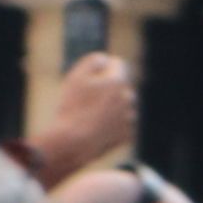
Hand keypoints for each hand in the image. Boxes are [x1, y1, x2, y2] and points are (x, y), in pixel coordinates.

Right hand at [34, 52, 139, 181]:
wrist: (74, 143)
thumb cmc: (73, 108)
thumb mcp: (76, 78)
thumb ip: (92, 62)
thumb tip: (106, 60)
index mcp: (118, 81)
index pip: (119, 64)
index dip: (105, 68)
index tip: (95, 76)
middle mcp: (129, 98)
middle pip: (121, 86)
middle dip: (108, 89)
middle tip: (88, 99)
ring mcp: (130, 117)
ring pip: (123, 106)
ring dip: (112, 107)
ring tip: (91, 116)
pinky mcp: (128, 135)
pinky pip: (122, 124)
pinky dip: (112, 125)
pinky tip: (97, 129)